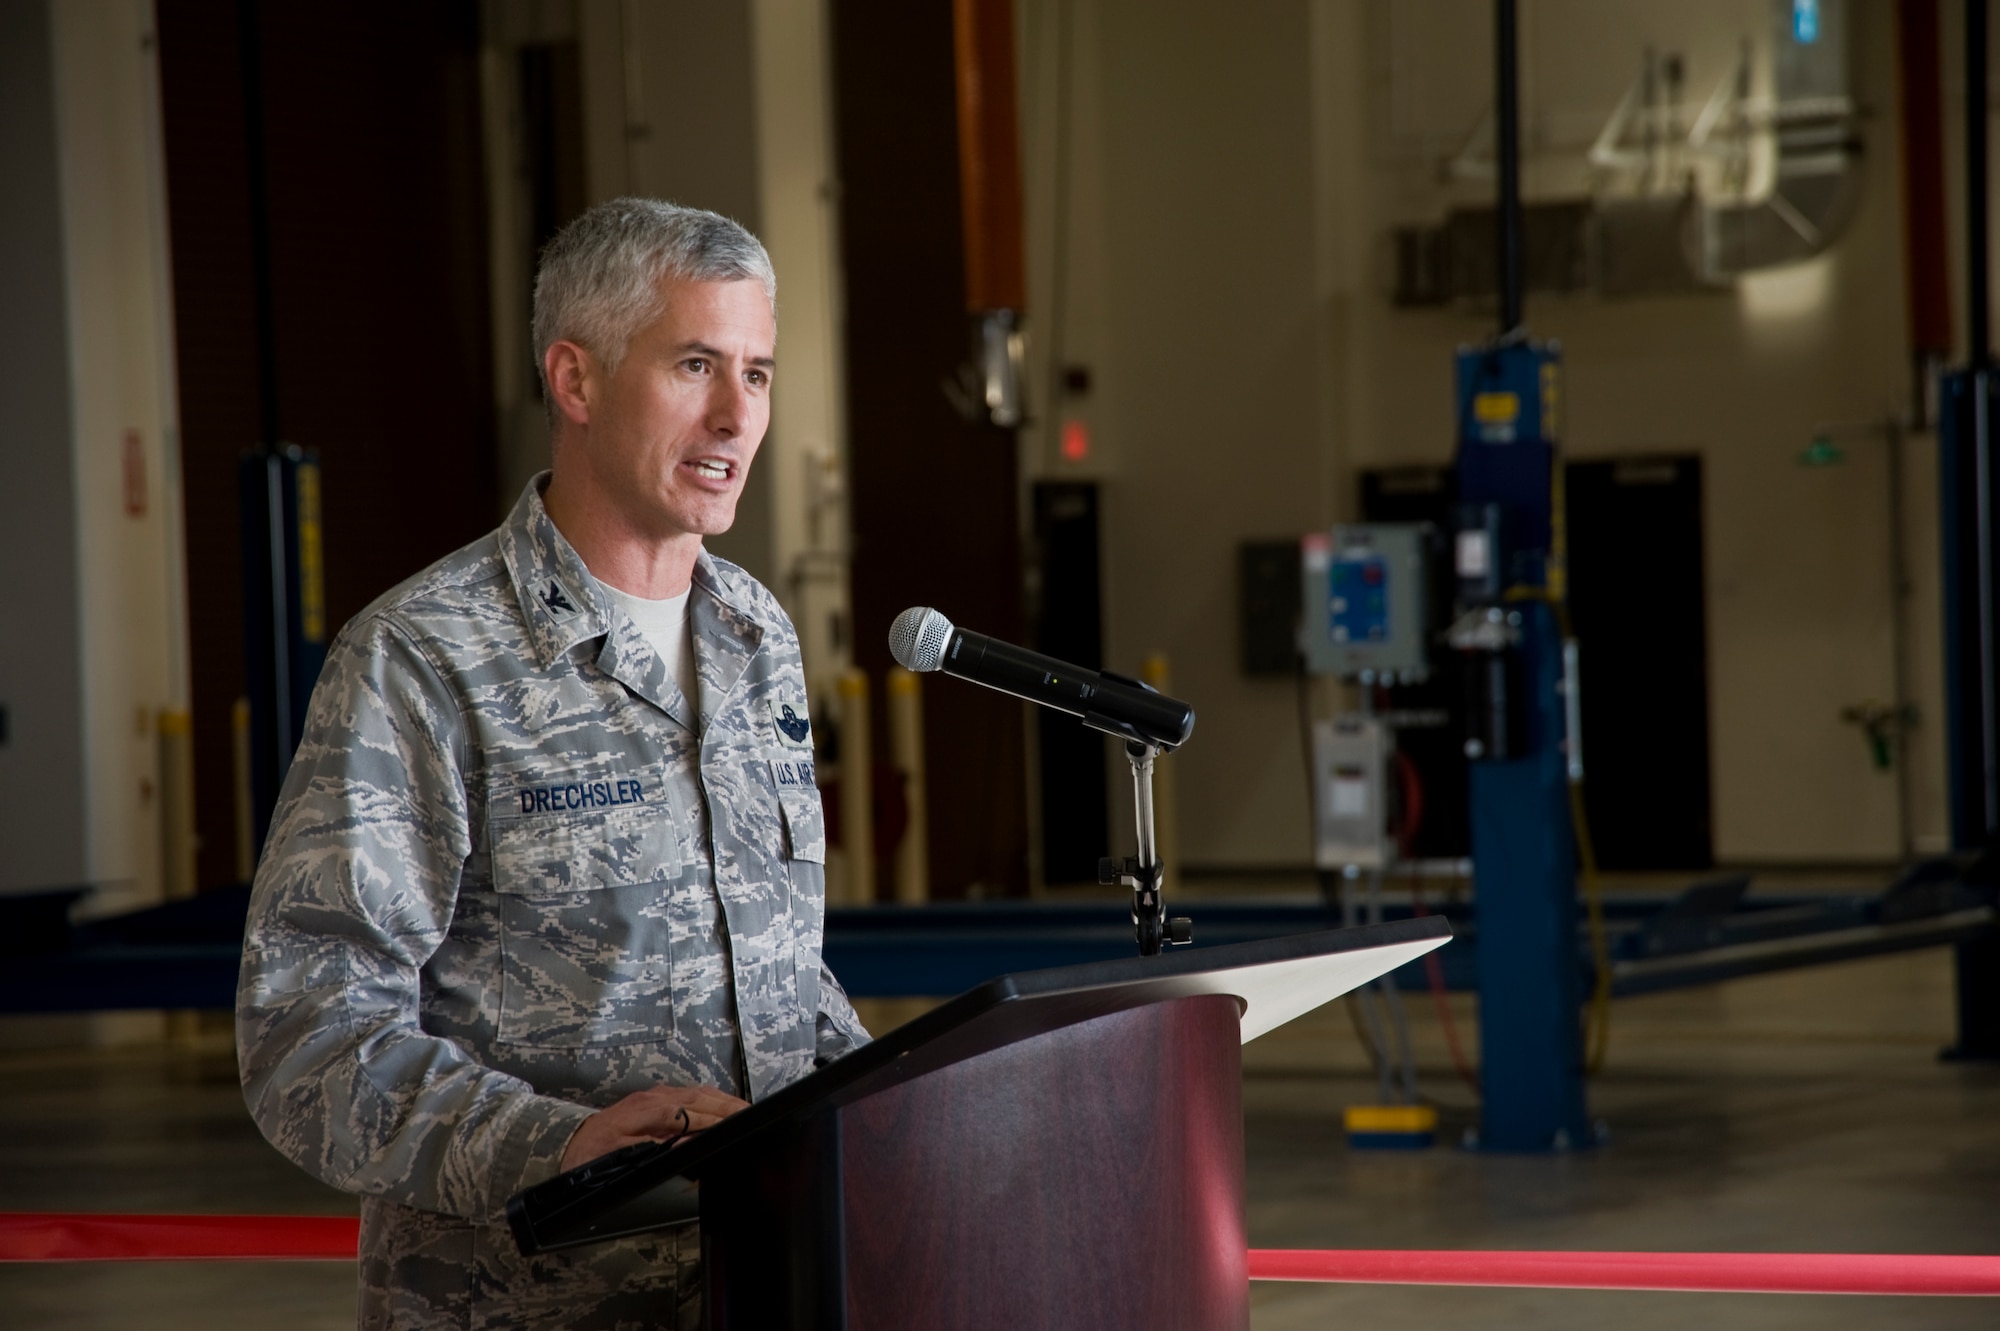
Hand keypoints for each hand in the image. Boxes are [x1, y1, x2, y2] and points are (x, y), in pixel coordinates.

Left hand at [559, 1084, 749, 1171]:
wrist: (569, 1141)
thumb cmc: (593, 1152)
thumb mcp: (619, 1156)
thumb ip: (653, 1148)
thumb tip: (683, 1143)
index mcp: (648, 1110)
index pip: (691, 1112)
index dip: (715, 1119)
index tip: (735, 1124)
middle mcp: (655, 1097)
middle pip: (701, 1097)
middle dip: (728, 1106)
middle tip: (752, 1114)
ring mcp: (656, 1095)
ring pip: (698, 1092)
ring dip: (723, 1100)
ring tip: (745, 1109)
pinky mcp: (656, 1098)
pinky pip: (690, 1093)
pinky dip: (711, 1097)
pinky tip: (721, 1104)